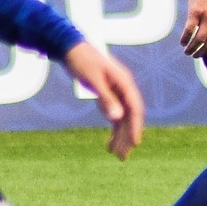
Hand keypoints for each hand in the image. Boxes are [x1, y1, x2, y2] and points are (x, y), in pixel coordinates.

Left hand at [66, 42, 144, 159]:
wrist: (70, 48)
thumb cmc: (82, 61)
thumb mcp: (93, 80)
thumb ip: (106, 98)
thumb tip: (117, 118)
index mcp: (124, 82)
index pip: (135, 108)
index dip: (136, 126)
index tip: (135, 144)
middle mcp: (123, 88)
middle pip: (129, 116)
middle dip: (127, 136)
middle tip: (122, 157)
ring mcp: (116, 92)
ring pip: (122, 118)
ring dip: (120, 136)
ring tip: (117, 155)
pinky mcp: (107, 95)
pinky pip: (114, 116)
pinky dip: (113, 130)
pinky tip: (110, 144)